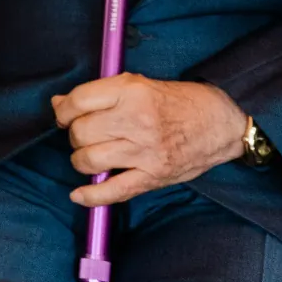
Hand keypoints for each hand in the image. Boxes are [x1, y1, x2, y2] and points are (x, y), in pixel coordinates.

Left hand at [50, 75, 250, 207]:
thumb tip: (59, 102)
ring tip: (91, 156)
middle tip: (85, 135)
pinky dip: (91, 196)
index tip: (64, 115)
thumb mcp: (140, 85)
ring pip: (89, 160)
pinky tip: (79, 195)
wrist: (221, 123)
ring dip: (81, 160)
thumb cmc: (181, 101)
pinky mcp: (153, 176)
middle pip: (80, 132)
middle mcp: (137, 120)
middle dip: (75, 135)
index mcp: (132, 91)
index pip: (79, 101)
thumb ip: (100, 93)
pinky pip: (113, 192)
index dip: (63, 111)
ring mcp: (145, 151)